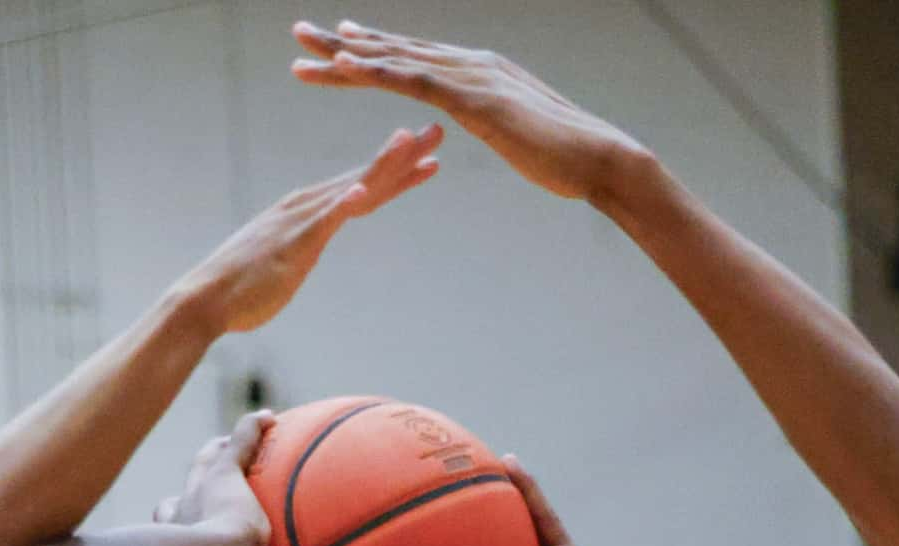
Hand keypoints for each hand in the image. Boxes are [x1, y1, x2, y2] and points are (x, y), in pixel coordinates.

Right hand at [153, 411, 275, 545]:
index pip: (168, 533)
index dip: (173, 529)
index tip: (176, 527)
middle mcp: (178, 515)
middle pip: (183, 496)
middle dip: (192, 490)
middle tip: (203, 483)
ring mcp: (201, 490)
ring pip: (209, 462)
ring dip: (223, 451)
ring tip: (235, 439)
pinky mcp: (226, 473)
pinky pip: (242, 442)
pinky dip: (254, 429)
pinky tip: (269, 417)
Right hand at [179, 125, 441, 333]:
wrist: (203, 299)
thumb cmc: (239, 289)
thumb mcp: (280, 264)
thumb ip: (297, 252)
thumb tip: (301, 254)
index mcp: (305, 210)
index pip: (360, 187)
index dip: (395, 171)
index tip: (425, 156)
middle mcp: (305, 205)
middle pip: (365, 177)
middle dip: (404, 155)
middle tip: (438, 131)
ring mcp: (300, 221)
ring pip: (352, 189)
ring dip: (384, 166)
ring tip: (414, 143)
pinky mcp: (293, 243)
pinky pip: (324, 221)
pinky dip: (345, 204)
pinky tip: (364, 190)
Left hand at [292, 21, 651, 204]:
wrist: (600, 160)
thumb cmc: (564, 156)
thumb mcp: (518, 133)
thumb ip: (496, 119)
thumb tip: (488, 119)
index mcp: (479, 71)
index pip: (413, 58)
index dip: (372, 48)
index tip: (336, 41)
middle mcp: (471, 64)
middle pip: (395, 50)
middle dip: (344, 42)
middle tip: (299, 32)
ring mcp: (472, 77)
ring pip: (396, 61)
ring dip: (347, 54)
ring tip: (305, 47)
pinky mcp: (474, 100)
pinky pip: (415, 81)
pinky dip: (378, 71)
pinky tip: (346, 67)